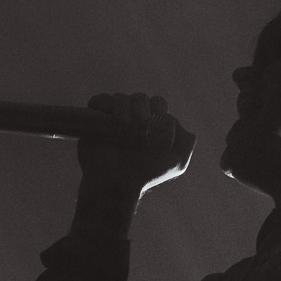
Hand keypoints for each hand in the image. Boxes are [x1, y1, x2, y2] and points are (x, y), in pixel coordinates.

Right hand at [74, 93, 194, 230]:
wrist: (119, 182)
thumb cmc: (146, 173)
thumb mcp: (177, 162)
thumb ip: (186, 142)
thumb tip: (175, 121)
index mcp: (151, 125)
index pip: (157, 104)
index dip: (159, 107)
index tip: (159, 116)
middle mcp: (132, 120)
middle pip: (140, 98)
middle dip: (142, 104)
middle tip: (143, 120)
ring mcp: (112, 119)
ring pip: (119, 98)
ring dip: (124, 106)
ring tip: (126, 123)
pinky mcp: (93, 121)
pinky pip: (98, 101)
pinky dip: (105, 104)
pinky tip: (112, 118)